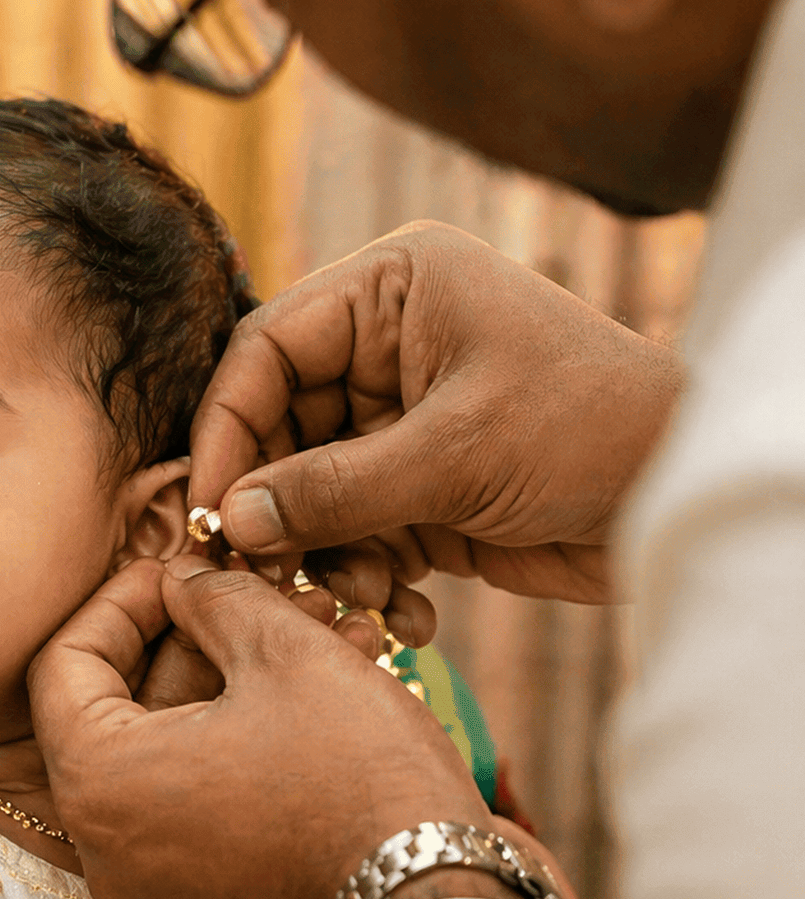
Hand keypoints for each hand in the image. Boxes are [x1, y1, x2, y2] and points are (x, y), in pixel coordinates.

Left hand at [30, 555, 488, 898]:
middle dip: (191, 634)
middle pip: (116, 704)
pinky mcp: (203, 895)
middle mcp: (105, 842)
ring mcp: (153, 877)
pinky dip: (240, 734)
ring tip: (315, 623)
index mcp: (98, 780)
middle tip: (255, 589)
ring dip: (230, 676)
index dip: (122, 598)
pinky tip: (319, 680)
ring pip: (168, 745)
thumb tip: (182, 579)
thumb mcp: (284, 654)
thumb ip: (213, 599)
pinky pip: (197, 793)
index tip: (182, 568)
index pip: (63, 661)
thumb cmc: (356, 779)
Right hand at [189, 223, 683, 606]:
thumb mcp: (454, 454)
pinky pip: (354, 530)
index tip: (206, 504)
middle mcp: (387, 346)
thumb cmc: (594, 433)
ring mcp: (401, 419)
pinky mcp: (420, 486)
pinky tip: (408, 608)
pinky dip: (367, 573)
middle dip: (275, 504)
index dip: (228, 426)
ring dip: (327, 552)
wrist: (692, 498)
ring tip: (368, 595)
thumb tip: (228, 521)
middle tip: (264, 570)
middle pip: (279, 426)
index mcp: (393, 291)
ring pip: (309, 489)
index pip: (268, 349)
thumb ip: (332, 489)